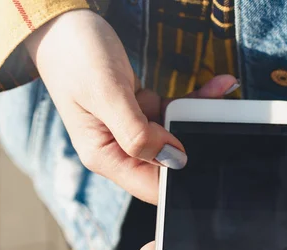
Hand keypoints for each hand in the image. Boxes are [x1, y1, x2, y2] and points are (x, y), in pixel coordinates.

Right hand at [25, 10, 237, 203]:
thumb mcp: (107, 95)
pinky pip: (173, 112)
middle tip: (222, 120)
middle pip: (168, 161)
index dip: (180, 178)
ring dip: (199, 116)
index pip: (150, 186)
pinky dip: (192, 100)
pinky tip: (216, 86)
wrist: (63, 25)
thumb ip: (138, 133)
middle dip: (197, 142)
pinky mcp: (141, 111)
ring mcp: (130, 130)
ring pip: (176, 134)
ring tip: (222, 91)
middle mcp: (117, 148)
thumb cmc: (75, 57)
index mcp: (104, 155)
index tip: (206, 156)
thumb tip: (173, 160)